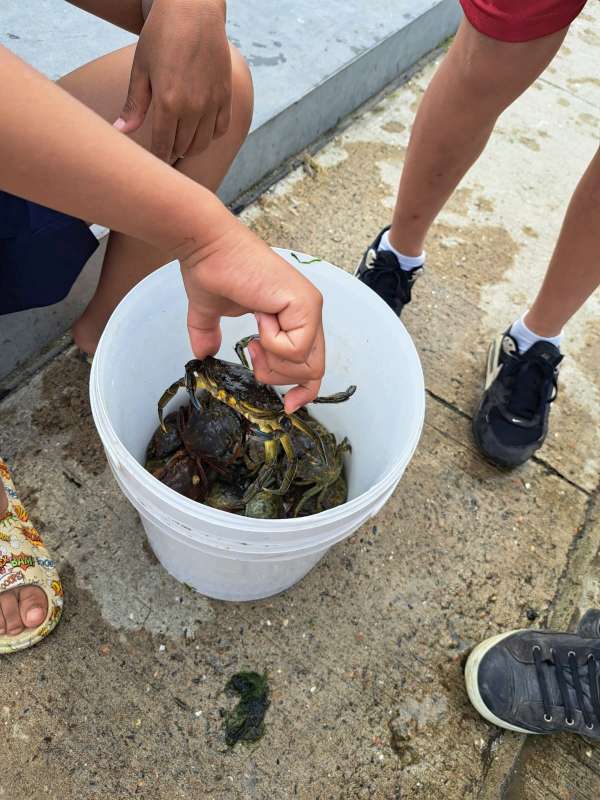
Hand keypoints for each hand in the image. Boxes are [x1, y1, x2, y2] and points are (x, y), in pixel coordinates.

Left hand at [115, 0, 231, 161]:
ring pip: (202, 143)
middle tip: (164, 151)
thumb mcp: (141, 68)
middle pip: (182, 147)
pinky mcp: (225, 96)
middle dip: (172, 152)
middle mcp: (193, 107)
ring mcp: (212, 102)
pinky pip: (221, 129)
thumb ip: (134, 105)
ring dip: (190, 147)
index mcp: (168, 102)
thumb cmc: (162, 35)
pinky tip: (199, 130)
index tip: (153, 162)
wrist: (193, 10)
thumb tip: (120, 131)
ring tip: (180, 144)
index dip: (158, 157)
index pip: (163, 145)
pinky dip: (210, 136)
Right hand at [178, 220, 324, 411]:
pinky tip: (259, 320)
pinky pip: (295, 349)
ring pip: (306, 366)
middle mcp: (308, 313)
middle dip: (278, 376)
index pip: (312, 364)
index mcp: (294, 316)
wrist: (207, 247)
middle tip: (253, 353)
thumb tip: (203, 355)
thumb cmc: (211, 270)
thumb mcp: (210, 314)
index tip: (287, 406)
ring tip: (254, 338)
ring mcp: (309, 307)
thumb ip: (210, 335)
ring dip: (272, 361)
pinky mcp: (304, 304)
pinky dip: (271, 344)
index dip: (303, 391)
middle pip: (312, 372)